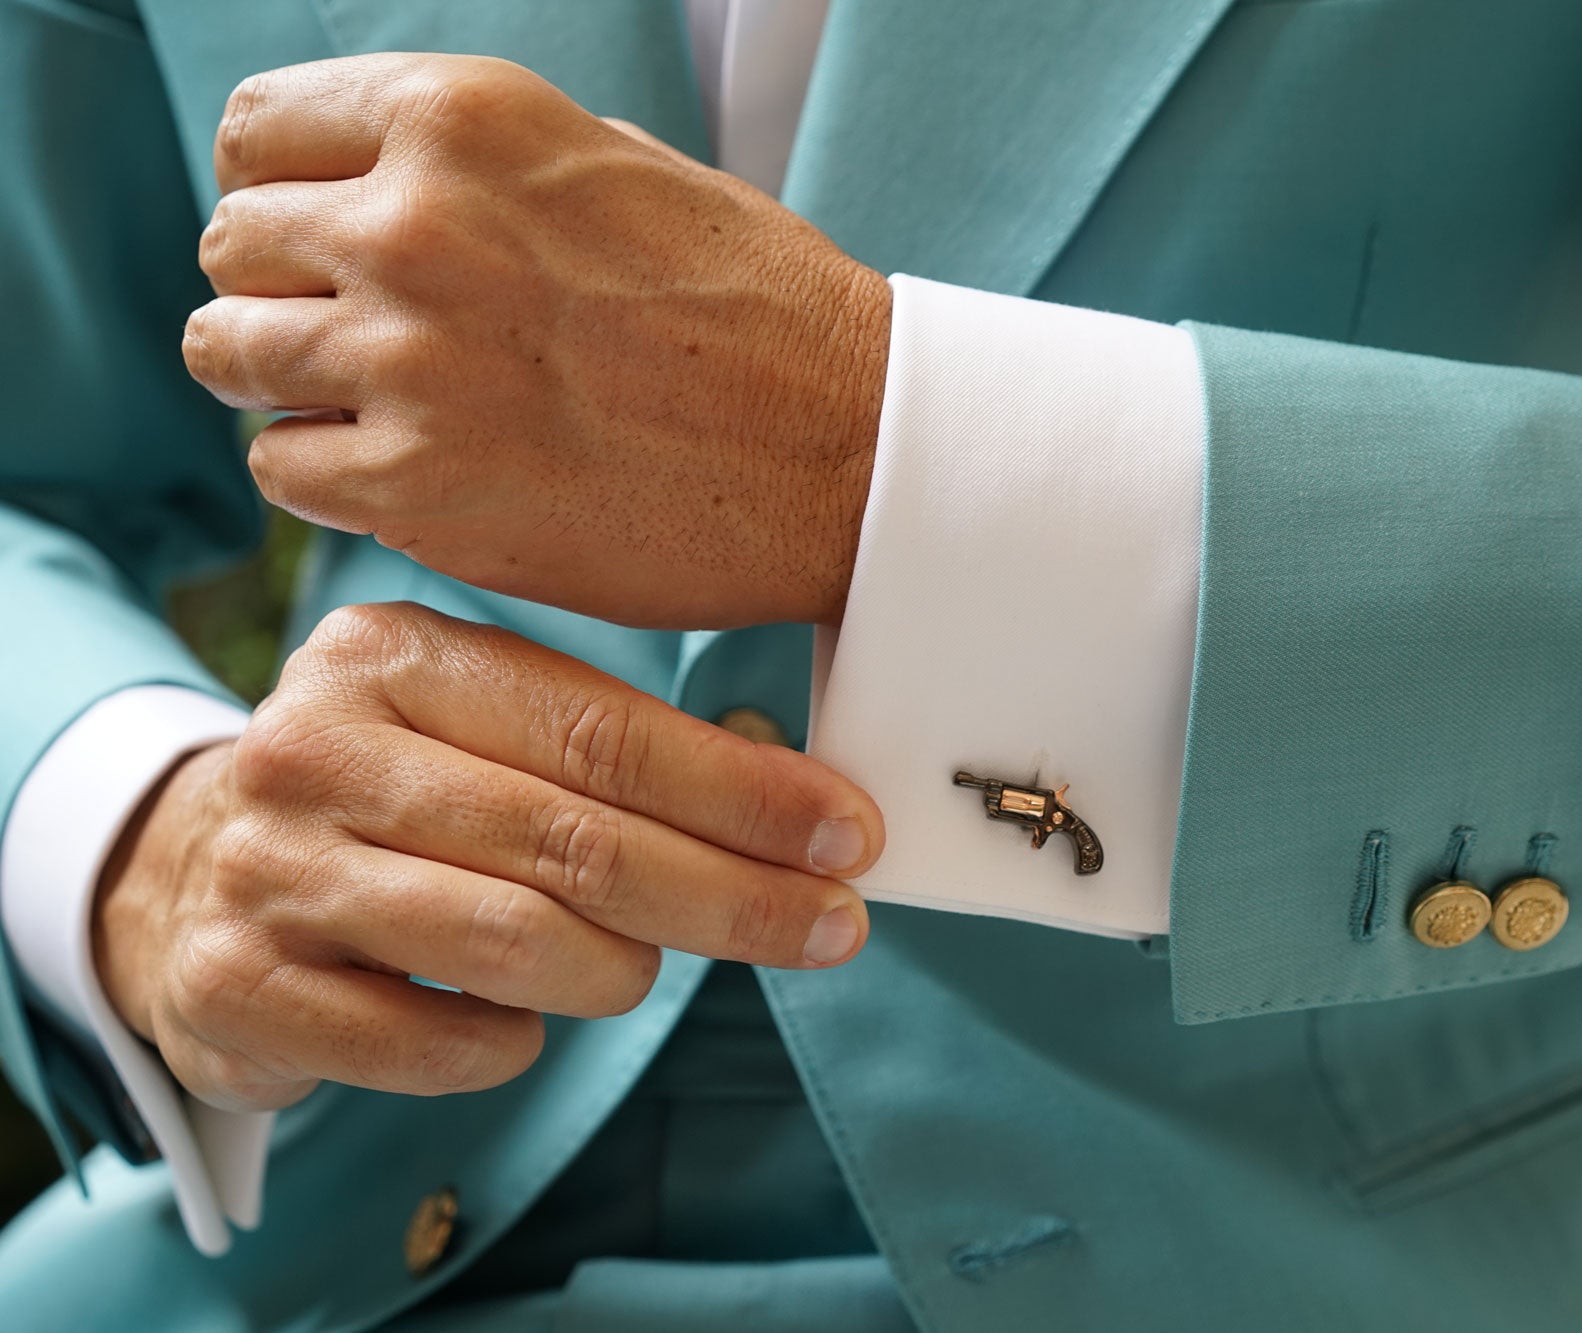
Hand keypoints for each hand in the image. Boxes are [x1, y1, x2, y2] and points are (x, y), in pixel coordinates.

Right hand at [93, 602, 883, 1111]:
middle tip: (831, 928)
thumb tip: (805, 807)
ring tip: (637, 970)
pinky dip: (509, 1044)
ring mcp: (266, 867)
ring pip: (515, 942)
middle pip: (575, 841)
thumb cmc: (393, 798)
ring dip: (620, 972)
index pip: (603, 731)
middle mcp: (317, 746)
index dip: (742, 793)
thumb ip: (611, 752)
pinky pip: (435, 1042)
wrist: (191, 876)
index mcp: (392, 656)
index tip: (849, 837)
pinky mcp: (236, 984)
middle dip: (731, 895)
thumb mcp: (479, 731)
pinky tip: (519, 1021)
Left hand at [182, 53, 889, 629]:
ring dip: (287, 382)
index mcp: (462, 119)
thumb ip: (483, 165)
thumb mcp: (621, 165)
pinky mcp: (419, 484)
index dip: (281, 192)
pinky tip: (405, 470)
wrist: (849, 451)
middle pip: (233, 245)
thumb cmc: (760, 310)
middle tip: (360, 335)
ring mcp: (408, 357)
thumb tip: (384, 180)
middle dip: (284, 290)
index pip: (257, 133)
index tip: (320, 240)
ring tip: (373, 406)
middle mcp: (415, 223)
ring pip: (227, 353)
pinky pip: (281, 468)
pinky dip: (325, 473)